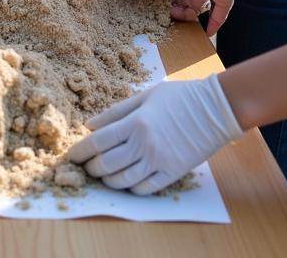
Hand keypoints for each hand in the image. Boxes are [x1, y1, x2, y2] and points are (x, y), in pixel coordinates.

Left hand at [66, 76, 243, 194]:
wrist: (215, 109)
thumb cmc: (179, 97)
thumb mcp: (145, 96)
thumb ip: (116, 112)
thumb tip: (90, 125)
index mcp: (135, 122)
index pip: (97, 142)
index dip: (80, 151)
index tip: (71, 156)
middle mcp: (144, 144)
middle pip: (106, 165)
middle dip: (91, 168)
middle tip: (87, 165)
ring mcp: (158, 161)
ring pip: (123, 181)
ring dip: (108, 180)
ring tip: (103, 174)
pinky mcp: (172, 173)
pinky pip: (144, 189)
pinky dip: (130, 188)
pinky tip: (126, 181)